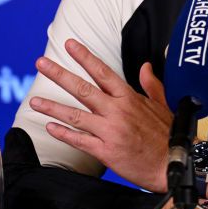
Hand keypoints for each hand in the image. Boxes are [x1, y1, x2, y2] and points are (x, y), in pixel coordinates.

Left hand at [28, 39, 172, 191]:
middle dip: (60, 74)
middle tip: (42, 63)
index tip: (70, 44)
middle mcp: (117, 111)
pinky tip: (50, 127)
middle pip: (83, 89)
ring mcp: (110, 131)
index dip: (85, 57)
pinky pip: (79, 140)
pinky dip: (63, 133)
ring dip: (52, 107)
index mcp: (129, 98)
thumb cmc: (168, 134)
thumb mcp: (162, 104)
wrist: (173, 163)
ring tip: (34, 101)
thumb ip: (151, 84)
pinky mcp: (106, 151)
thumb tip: (145, 66)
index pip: (102, 72)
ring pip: (75, 115)